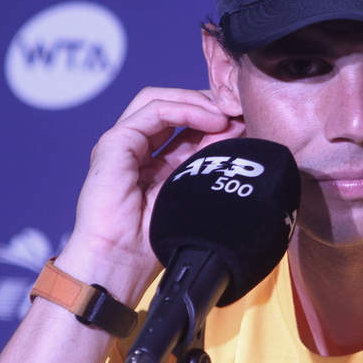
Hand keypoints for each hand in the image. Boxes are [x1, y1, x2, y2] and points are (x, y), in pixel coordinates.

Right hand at [57, 87, 244, 290]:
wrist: (121, 262)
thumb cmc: (158, 242)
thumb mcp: (197, 194)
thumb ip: (213, 164)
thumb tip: (242, 133)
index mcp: (159, 164)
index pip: (189, 125)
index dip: (218, 118)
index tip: (248, 122)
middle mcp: (141, 150)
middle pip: (176, 107)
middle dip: (210, 104)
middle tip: (240, 111)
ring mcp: (125, 144)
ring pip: (162, 100)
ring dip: (200, 102)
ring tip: (228, 114)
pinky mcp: (114, 143)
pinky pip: (154, 110)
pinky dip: (186, 108)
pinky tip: (212, 120)